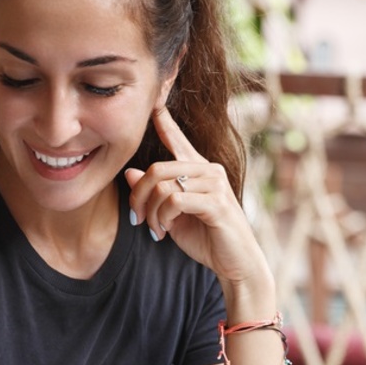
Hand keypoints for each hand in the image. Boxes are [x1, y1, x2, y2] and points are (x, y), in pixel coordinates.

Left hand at [125, 106, 270, 294]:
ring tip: (155, 229)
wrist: (235, 264)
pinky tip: (165, 231)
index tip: (153, 100)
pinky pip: (174, 200)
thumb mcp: (172, 215)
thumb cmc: (206, 239)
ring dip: (150, 212)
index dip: (164, 120)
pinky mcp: (217, 202)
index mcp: (199, 170)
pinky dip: (162, 218)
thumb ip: (154, 194)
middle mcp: (209, 171)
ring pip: (163, 185)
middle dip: (139, 196)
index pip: (177, 140)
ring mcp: (215, 185)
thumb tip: (130, 172)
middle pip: (158, 168)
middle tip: (137, 218)